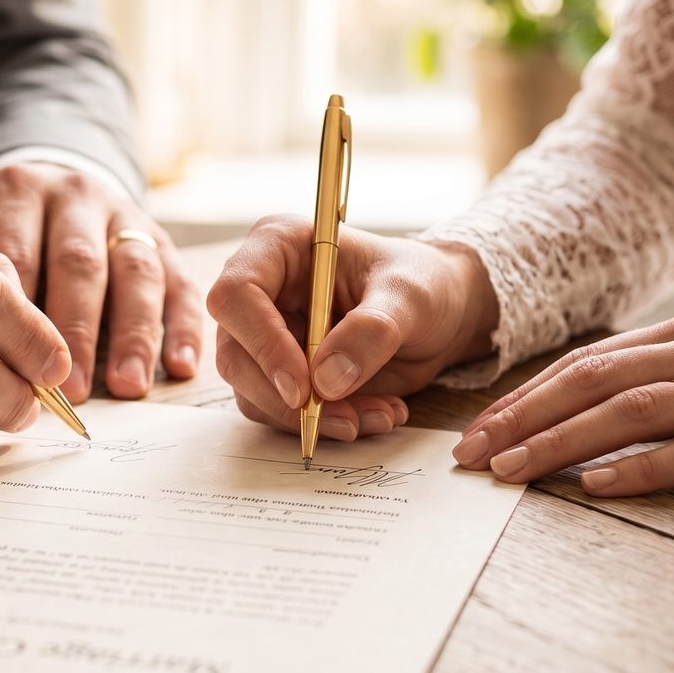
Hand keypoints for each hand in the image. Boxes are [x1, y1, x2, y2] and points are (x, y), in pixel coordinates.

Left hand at [0, 163, 200, 401]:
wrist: (48, 185)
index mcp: (16, 193)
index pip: (15, 255)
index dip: (16, 316)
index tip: (12, 372)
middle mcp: (74, 197)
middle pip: (79, 263)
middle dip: (77, 330)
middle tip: (70, 390)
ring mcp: (123, 216)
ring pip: (136, 270)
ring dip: (134, 334)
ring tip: (126, 387)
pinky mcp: (161, 240)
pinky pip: (179, 282)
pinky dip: (182, 327)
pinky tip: (178, 368)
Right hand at [206, 215, 498, 440]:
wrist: (438, 314)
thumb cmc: (421, 285)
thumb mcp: (411, 298)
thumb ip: (372, 331)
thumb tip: (326, 381)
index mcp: (278, 247)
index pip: (237, 295)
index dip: (262, 344)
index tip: (304, 389)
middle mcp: (261, 291)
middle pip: (235, 354)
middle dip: (287, 399)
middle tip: (346, 420)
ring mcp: (264, 335)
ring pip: (253, 392)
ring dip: (311, 420)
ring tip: (377, 415)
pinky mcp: (278, 373)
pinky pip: (280, 412)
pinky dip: (323, 425)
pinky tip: (374, 414)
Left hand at [453, 307, 673, 495]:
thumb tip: (601, 403)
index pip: (588, 363)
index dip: (527, 396)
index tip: (478, 429)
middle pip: (593, 382)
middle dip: (522, 418)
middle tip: (470, 455)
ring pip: (631, 412)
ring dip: (561, 443)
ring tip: (511, 471)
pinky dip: (643, 470)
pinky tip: (599, 489)